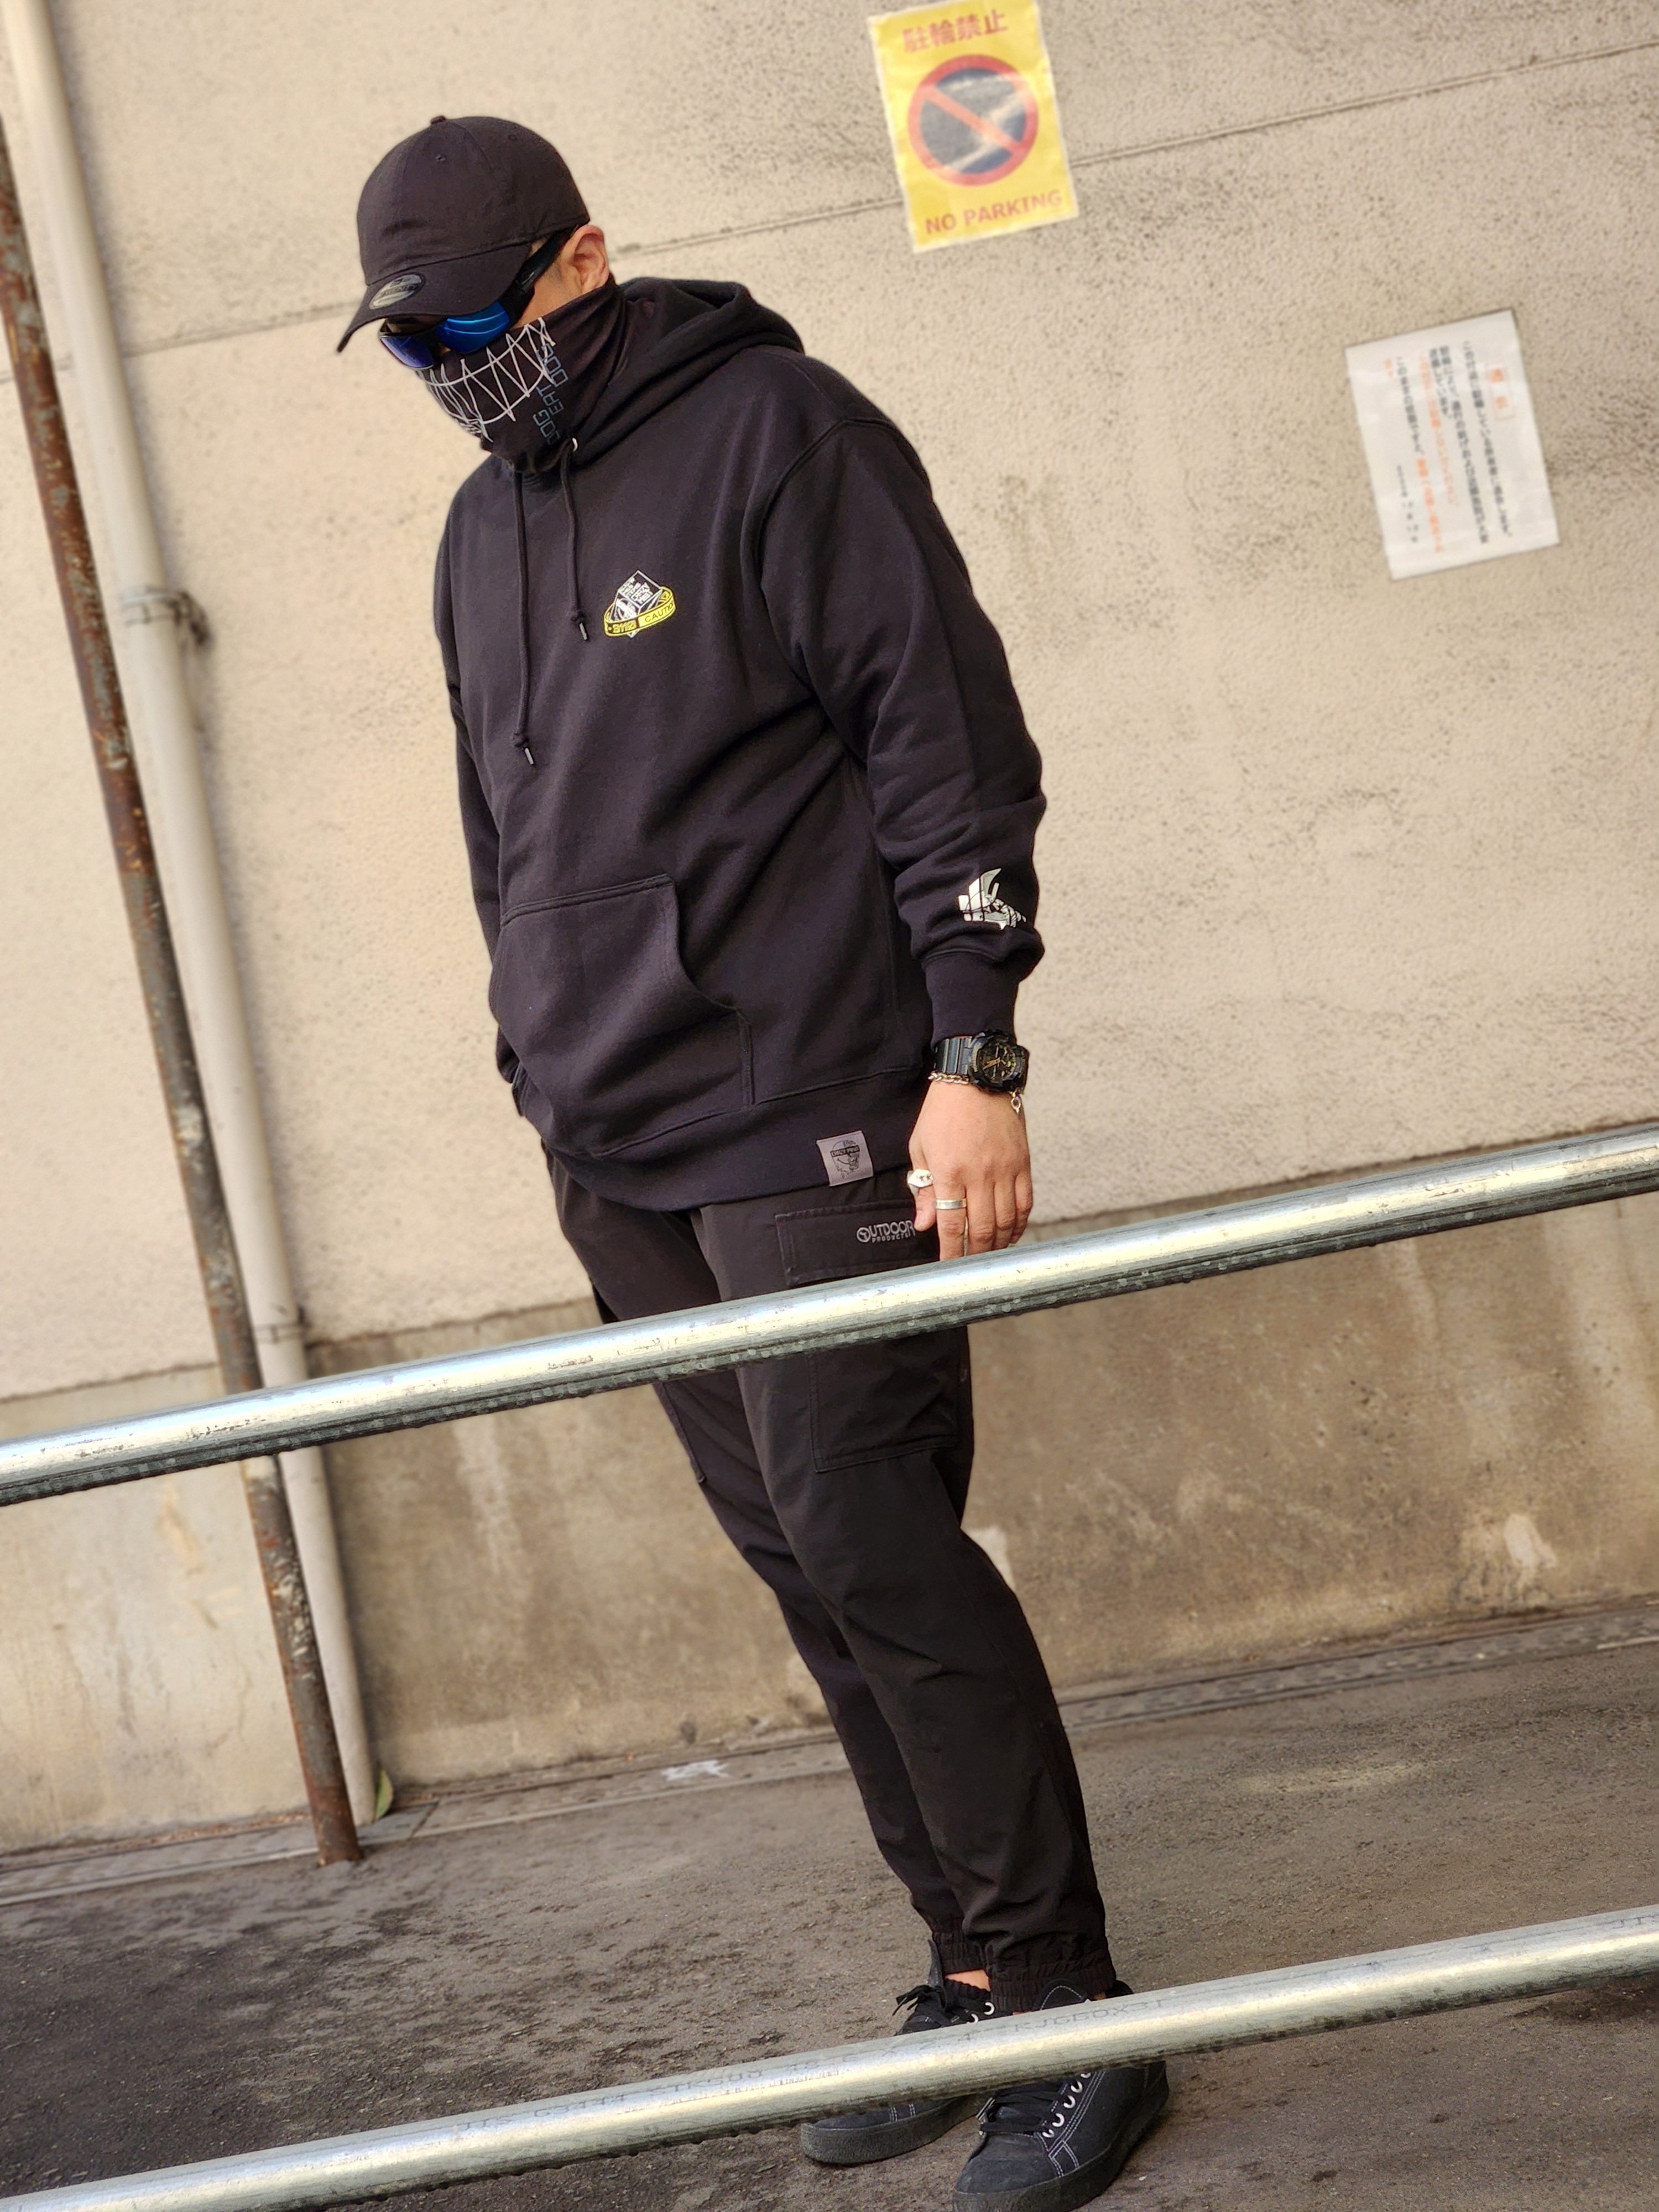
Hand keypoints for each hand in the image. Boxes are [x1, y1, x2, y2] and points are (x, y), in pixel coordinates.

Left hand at [909, 1082, 1031, 1260]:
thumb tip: (924, 1225)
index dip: (950, 1252)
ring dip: (998, 1244)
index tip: (947, 1267)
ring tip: (988, 1254)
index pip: (951, 1224)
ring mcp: (1005, 1169)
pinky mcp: (1023, 1163)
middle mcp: (980, 1174)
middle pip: (982, 1228)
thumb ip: (923, 1189)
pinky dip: (1019, 1224)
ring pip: (1006, 1221)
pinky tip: (1011, 1234)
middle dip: (975, 1254)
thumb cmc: (942, 1112)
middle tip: (969, 1266)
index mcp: (950, 1171)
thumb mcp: (920, 1147)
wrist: (975, 1078)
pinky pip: (1025, 1203)